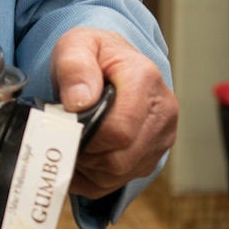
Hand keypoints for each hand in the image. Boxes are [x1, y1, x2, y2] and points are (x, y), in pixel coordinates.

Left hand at [52, 27, 177, 199]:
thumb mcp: (76, 45)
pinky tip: (82, 157)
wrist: (112, 62)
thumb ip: (74, 66)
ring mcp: (162, 137)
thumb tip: (79, 100)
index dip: (87, 136)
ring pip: (119, 174)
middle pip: (121, 158)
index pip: (120, 129)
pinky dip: (92, 177)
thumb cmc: (94, 55)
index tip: (66, 125)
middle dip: (86, 153)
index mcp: (145, 78)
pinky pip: (117, 183)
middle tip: (65, 137)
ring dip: (88, 167)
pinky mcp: (153, 156)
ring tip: (74, 142)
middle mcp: (163, 110)